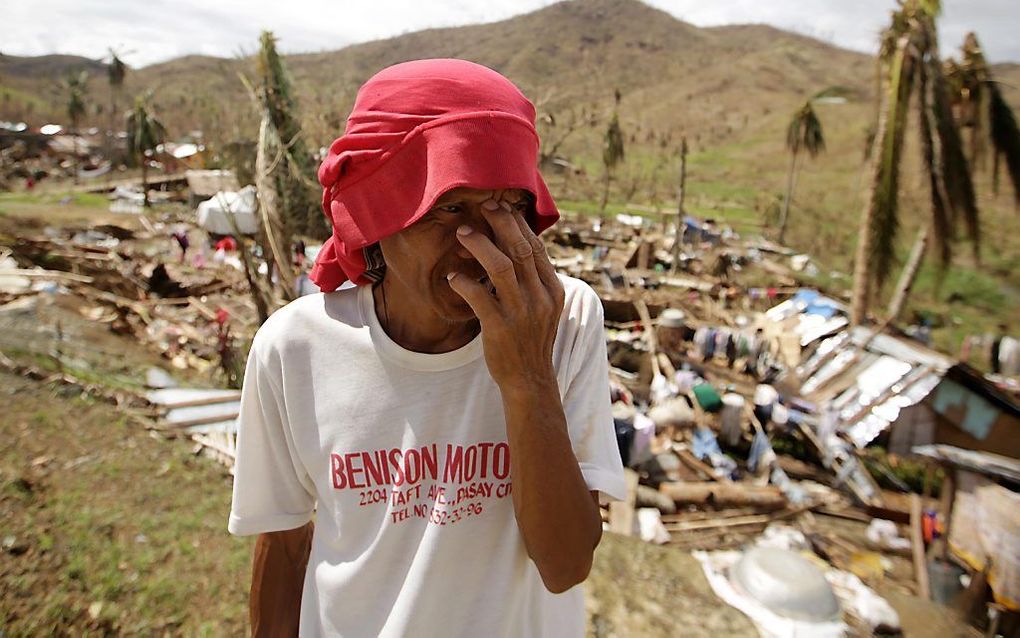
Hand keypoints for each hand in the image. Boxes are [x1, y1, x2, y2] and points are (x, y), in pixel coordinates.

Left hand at [446, 191, 564, 393]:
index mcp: (552, 290)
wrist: (530, 380)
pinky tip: (452, 277)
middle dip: (501, 223)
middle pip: (521, 250)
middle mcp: (540, 298)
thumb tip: (515, 247)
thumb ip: (533, 281)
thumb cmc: (530, 341)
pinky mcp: (500, 328)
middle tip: (484, 206)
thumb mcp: (543, 308)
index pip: (536, 247)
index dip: (518, 223)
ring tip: (463, 232)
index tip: (502, 206)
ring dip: (480, 245)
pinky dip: (464, 282)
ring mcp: (521, 313)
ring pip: (501, 267)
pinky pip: (479, 297)